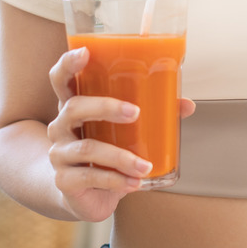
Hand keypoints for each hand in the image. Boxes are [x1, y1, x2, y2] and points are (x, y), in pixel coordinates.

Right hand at [46, 47, 195, 221]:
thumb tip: (187, 105)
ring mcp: (59, 154)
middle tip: (135, 113)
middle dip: (105, 107)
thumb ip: (153, 115)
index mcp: (74, 107)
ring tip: (145, 166)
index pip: (61, 79)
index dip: (68, 64)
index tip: (85, 53)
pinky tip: (133, 183)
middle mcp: (61, 127)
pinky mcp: (64, 180)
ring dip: (120, 157)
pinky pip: (88, 177)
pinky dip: (115, 181)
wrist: (86, 195)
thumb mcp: (125, 132)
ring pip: (87, 148)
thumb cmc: (106, 153)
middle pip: (74, 108)